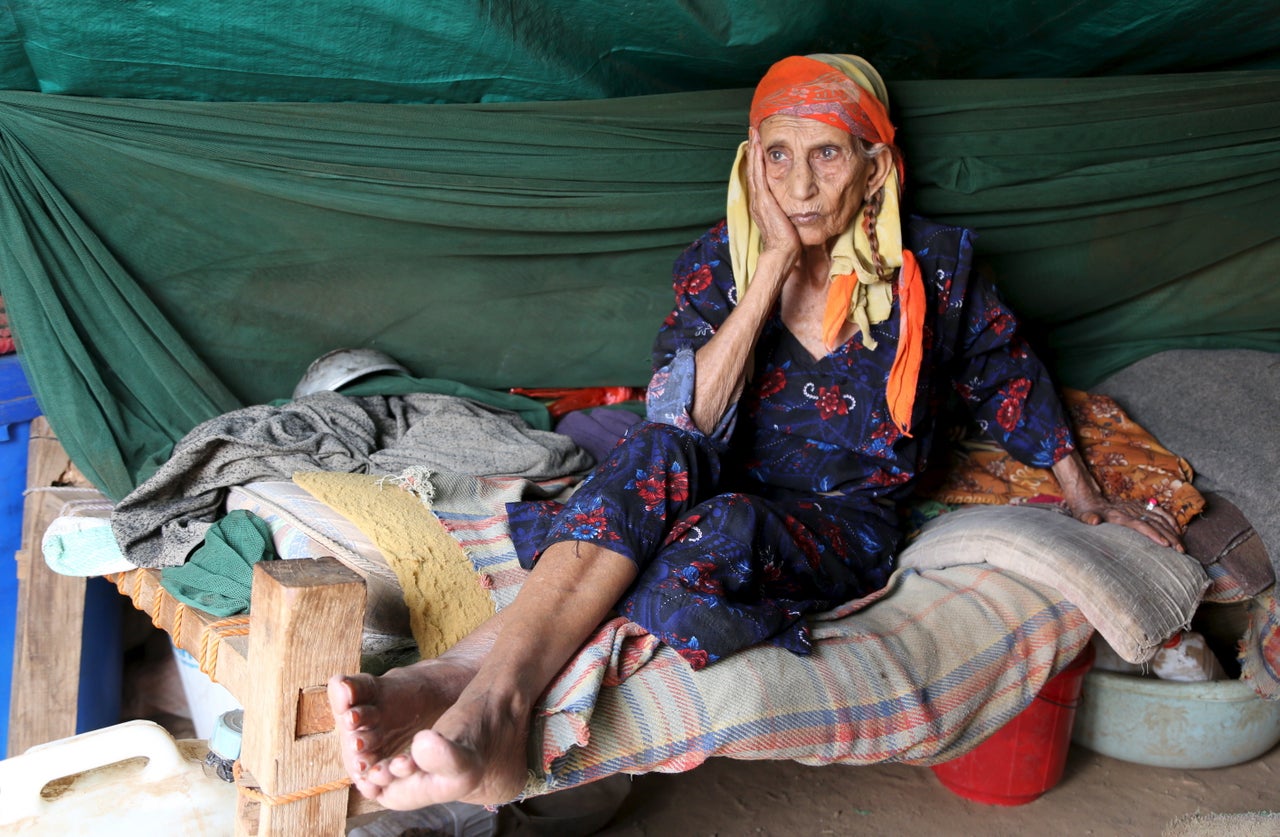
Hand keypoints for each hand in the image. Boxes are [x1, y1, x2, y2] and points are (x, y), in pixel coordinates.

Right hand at [746, 128, 800, 257]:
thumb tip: (799, 201)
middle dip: (753, 151)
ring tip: (754, 135)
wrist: (782, 252)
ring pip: (754, 170)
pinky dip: (757, 161)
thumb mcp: (788, 219)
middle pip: (753, 170)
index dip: (757, 160)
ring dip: (754, 151)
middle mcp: (757, 200)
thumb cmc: (788, 240)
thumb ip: (789, 209)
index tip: (759, 145)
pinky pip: (759, 176)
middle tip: (753, 132)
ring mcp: (758, 200)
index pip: (758, 177)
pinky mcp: (763, 201)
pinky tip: (758, 149)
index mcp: (762, 203)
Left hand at [1067, 494, 1184, 551]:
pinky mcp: (1140, 507)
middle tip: (1181, 551)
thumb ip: (1089, 519)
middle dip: (1170, 537)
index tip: (1165, 544)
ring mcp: (1137, 508)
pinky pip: (1160, 512)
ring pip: (1160, 519)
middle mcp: (1132, 511)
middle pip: (1155, 523)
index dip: (1153, 534)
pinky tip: (1178, 530)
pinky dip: (1170, 520)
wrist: (1090, 500)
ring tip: (1182, 546)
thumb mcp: (1084, 517)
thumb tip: (1094, 521)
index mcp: (1120, 516)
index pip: (1140, 525)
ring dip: (1173, 531)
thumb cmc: (1087, 513)